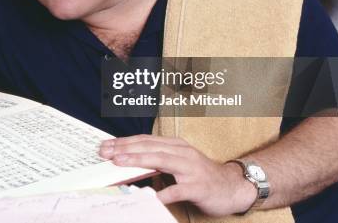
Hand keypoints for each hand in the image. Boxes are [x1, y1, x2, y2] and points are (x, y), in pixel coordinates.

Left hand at [99, 135, 257, 215]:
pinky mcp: (198, 186)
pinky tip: (150, 196)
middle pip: (149, 147)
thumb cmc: (200, 176)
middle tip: (105, 152)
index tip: (105, 145)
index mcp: (175, 146)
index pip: (144, 140)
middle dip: (125, 148)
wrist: (233, 187)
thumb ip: (156, 162)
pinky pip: (178, 190)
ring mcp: (191, 169)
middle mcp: (182, 153)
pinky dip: (164, 192)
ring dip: (138, 160)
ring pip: (161, 160)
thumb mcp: (177, 164)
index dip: (124, 142)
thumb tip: (127, 165)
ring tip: (119, 162)